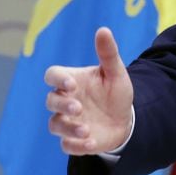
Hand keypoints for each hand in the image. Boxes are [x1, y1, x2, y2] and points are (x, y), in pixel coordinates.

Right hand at [45, 27, 133, 154]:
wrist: (125, 119)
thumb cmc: (115, 92)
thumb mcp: (116, 73)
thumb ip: (108, 53)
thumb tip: (103, 30)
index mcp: (72, 81)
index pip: (52, 76)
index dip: (57, 80)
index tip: (72, 85)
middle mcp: (65, 101)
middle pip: (50, 101)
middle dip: (61, 105)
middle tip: (78, 107)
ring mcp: (68, 121)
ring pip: (55, 125)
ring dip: (68, 128)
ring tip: (86, 129)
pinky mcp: (74, 140)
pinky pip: (66, 145)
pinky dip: (75, 145)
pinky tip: (90, 142)